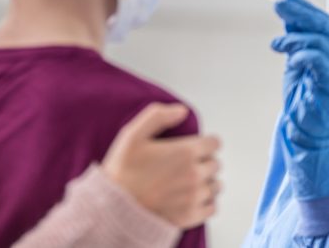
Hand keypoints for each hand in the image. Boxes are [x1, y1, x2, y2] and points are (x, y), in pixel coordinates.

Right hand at [102, 103, 221, 228]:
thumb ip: (158, 116)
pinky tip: (190, 197)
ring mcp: (194, 197)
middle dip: (204, 161)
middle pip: (215, 164)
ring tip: (188, 180)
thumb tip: (182, 110)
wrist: (113, 209)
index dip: (205, 142)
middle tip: (186, 163)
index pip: (215, 143)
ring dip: (206, 181)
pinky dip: (205, 201)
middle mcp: (195, 175)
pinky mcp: (191, 217)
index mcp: (185, 152)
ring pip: (216, 185)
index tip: (194, 146)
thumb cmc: (123, 170)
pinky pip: (212, 207)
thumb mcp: (133, 134)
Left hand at [272, 0, 328, 147]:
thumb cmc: (302, 93)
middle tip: (278, 5)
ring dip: (292, 39)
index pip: (323, 21)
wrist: (305, 125)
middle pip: (323, 25)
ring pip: (318, 40)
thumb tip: (287, 15)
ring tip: (276, 46)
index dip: (304, 8)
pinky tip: (289, 61)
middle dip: (298, 12)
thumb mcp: (295, 59)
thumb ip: (296, 39)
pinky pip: (318, 58)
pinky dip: (300, 55)